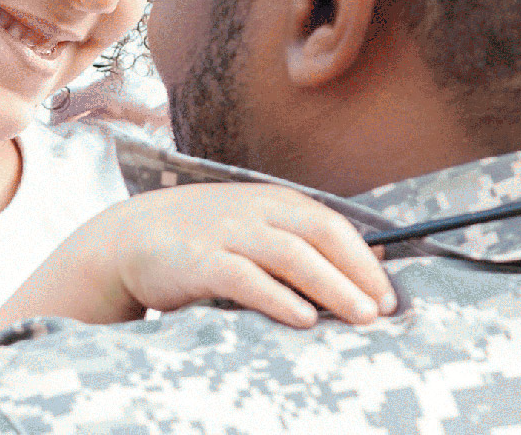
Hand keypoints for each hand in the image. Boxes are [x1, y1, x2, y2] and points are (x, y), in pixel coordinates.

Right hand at [79, 183, 395, 326]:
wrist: (130, 237)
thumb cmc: (201, 239)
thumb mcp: (251, 228)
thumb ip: (295, 242)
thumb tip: (361, 270)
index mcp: (271, 201)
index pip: (332, 225)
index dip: (366, 260)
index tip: (390, 296)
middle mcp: (252, 211)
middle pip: (319, 235)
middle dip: (358, 273)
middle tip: (383, 310)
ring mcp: (224, 233)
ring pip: (290, 255)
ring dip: (332, 287)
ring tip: (360, 316)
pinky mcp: (197, 260)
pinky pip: (244, 278)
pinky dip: (277, 298)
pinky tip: (302, 319)